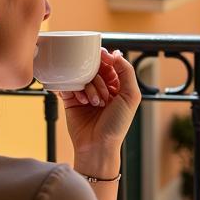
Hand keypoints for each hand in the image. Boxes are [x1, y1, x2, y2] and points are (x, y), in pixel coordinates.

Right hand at [60, 49, 141, 166]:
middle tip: (103, 94)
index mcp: (117, 85)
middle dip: (99, 77)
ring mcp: (85, 92)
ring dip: (89, 87)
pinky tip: (82, 101)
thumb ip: (127, 71)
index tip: (102, 57)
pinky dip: (75, 90)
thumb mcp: (131, 96)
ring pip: (82, 75)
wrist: (97, 146)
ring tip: (95, 103)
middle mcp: (101, 87)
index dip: (106, 59)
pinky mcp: (70, 99)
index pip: (110, 63)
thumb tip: (116, 54)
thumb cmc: (116, 125)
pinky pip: (68, 85)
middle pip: (95, 67)